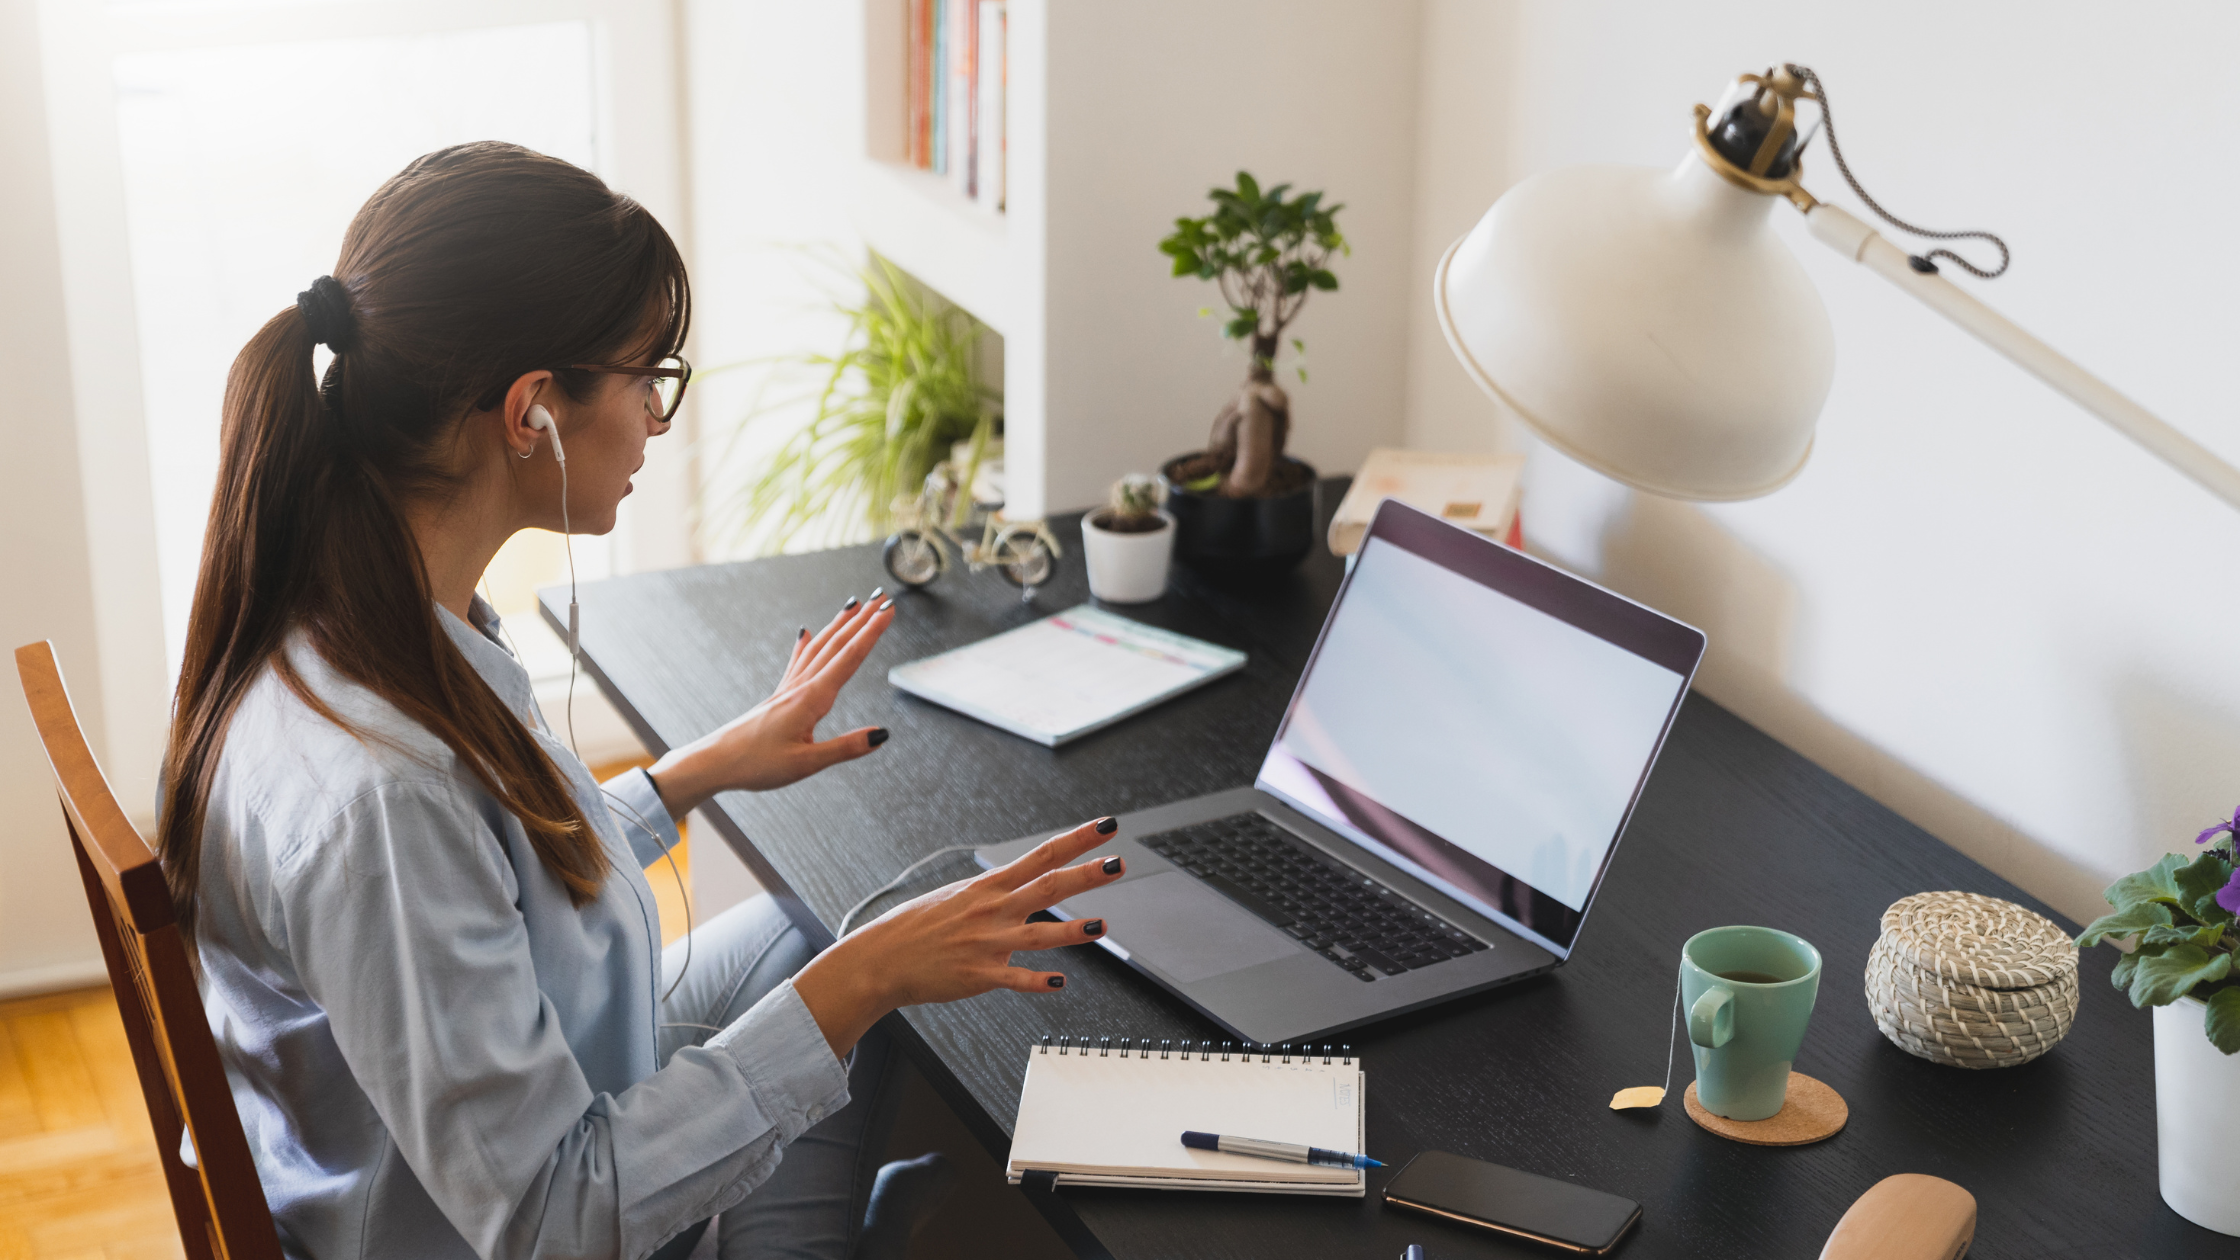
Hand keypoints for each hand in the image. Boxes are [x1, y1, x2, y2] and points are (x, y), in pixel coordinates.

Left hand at [647, 591, 894, 815]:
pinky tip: (805, 634)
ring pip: (819, 648)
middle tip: (882, 598)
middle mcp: (800, 687)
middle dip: (862, 620)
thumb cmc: (756, 764)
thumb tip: (881, 735)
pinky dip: (805, 645)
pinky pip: (797, 662)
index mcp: (811, 699)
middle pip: (837, 645)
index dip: (872, 633)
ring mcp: (788, 689)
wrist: (716, 762)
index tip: (888, 611)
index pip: (849, 658)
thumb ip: (846, 748)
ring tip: (854, 606)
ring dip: (839, 626)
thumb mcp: (807, 763)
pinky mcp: (779, 697)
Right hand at [793, 817, 1125, 1057]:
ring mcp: (987, 943)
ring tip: (1102, 926)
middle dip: (1086, 875)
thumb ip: (993, 893)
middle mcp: (992, 911)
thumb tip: (1018, 886)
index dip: (1076, 840)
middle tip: (1118, 863)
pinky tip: (1061, 982)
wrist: (880, 959)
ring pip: (1038, 935)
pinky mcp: (979, 975)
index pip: (1041, 855)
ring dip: (1072, 931)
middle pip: (1048, 887)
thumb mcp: (956, 896)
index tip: (1105, 827)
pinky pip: (1015, 979)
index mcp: (988, 887)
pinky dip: (1039, 981)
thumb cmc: (915, 927)